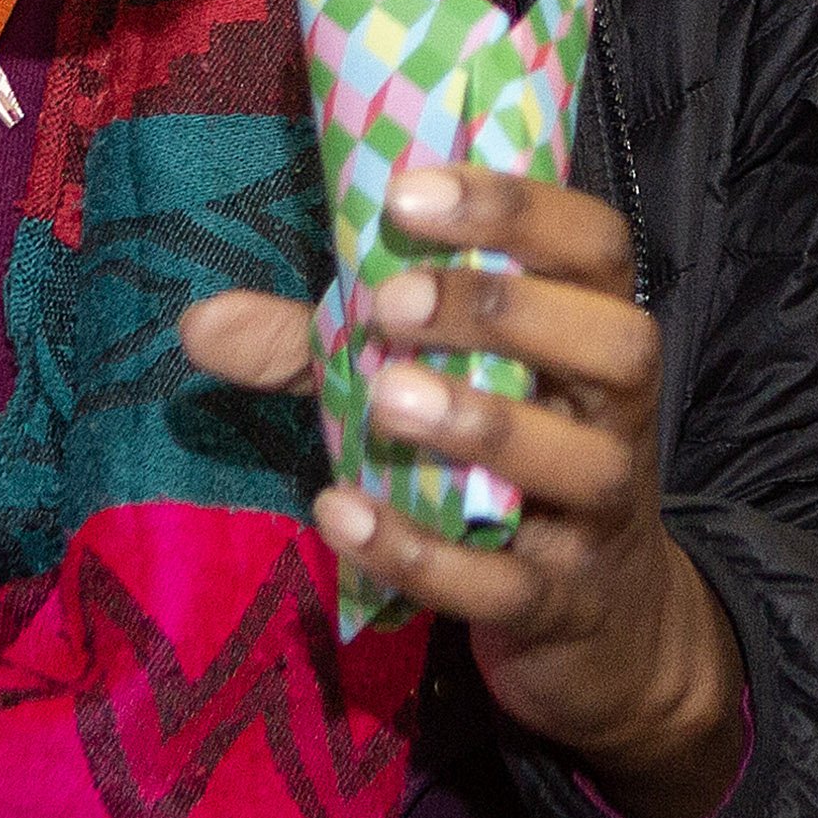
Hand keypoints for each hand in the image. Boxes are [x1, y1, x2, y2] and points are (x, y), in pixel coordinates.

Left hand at [175, 162, 746, 817]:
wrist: (596, 623)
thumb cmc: (496, 465)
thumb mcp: (420, 385)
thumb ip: (315, 347)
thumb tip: (197, 323)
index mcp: (594, 330)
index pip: (594, 245)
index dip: (518, 209)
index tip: (407, 193)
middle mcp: (620, 414)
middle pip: (616, 343)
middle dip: (508, 312)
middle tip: (394, 303)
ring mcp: (602, 514)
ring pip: (583, 463)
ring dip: (484, 425)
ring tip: (386, 398)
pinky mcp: (560, 604)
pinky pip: (504, 582)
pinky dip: (422, 551)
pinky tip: (342, 514)